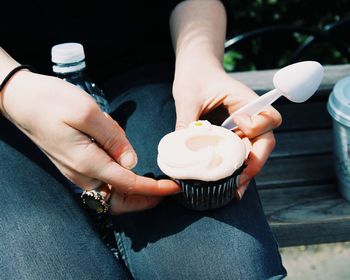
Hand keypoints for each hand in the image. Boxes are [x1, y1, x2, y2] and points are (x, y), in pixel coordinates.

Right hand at [1, 70, 179, 213]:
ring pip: (111, 191)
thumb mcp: (87, 113)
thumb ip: (113, 139)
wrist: (21, 100)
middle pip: (119, 199)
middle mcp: (81, 175)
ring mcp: (76, 172)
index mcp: (88, 163)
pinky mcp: (75, 164)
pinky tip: (121, 151)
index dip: (154, 190)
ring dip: (132, 186)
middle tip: (164, 189)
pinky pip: (102, 179)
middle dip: (144, 199)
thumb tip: (131, 162)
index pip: (129, 185)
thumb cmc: (51, 102)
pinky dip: (119, 175)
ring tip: (142, 164)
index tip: (173, 187)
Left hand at [172, 66, 281, 198]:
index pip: (268, 118)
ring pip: (251, 152)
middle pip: (264, 142)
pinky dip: (232, 168)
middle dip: (255, 163)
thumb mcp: (188, 98)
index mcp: (246, 101)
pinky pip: (236, 153)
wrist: (195, 72)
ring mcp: (240, 128)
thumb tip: (179, 149)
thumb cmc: (195, 78)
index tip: (239, 126)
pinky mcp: (230, 136)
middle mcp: (248, 117)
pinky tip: (223, 182)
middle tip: (239, 181)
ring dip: (244, 171)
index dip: (259, 127)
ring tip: (232, 191)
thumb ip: (186, 121)